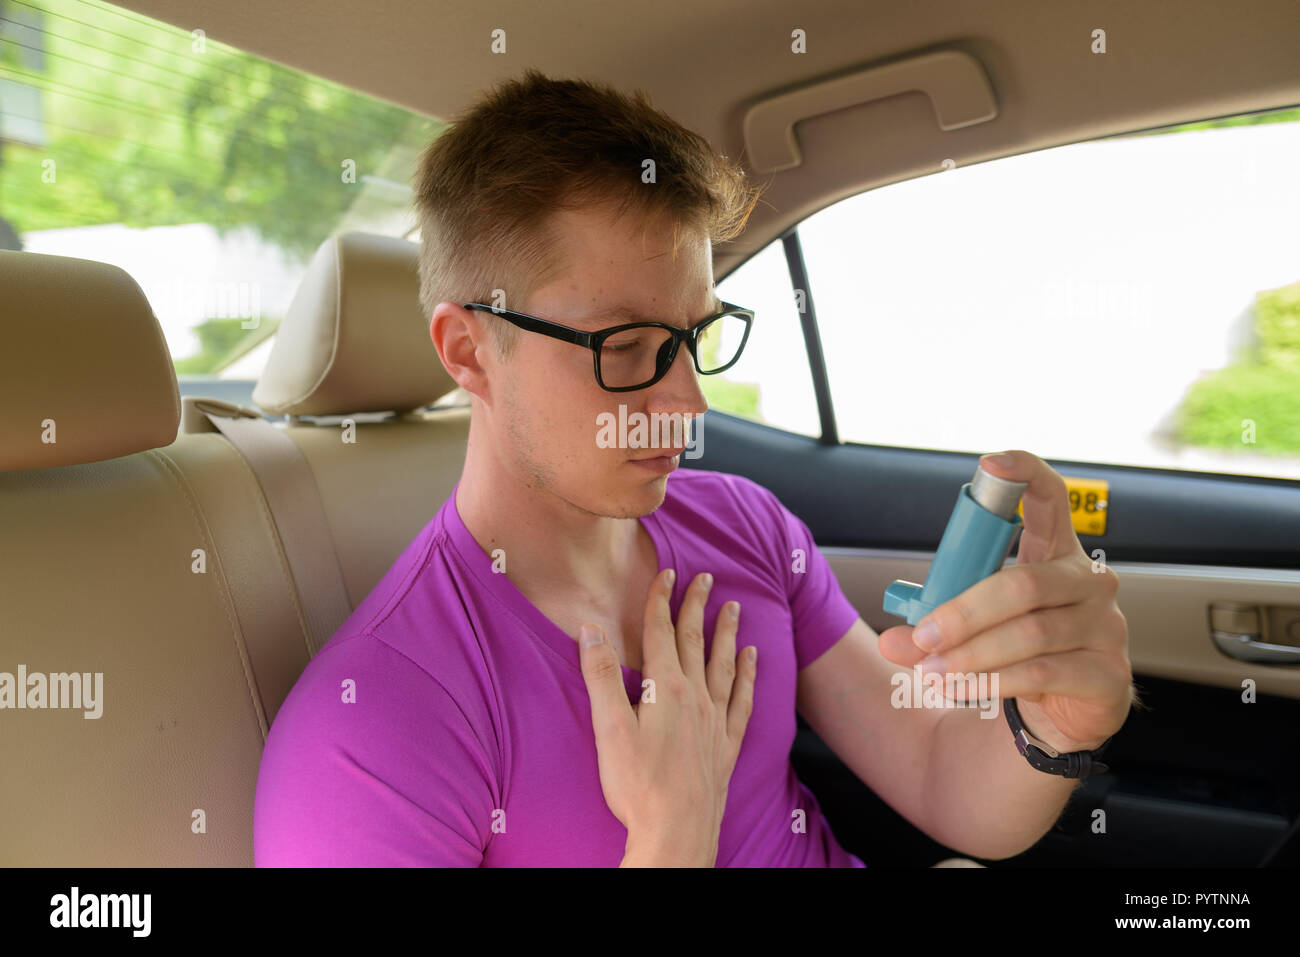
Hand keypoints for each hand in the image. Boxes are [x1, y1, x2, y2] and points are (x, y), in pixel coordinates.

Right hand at [578, 569, 756, 865]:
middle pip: (695, 641)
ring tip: (733, 608)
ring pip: (724, 664)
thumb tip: (590, 628)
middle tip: (705, 577)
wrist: (676, 833)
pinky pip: (743, 699)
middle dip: (697, 606)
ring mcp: (715, 720)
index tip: (667, 572)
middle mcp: (695, 697)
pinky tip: (753, 659)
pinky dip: (749, 674)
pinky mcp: (726, 744)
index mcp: (665, 688)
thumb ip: (600, 674)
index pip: (661, 632)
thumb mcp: (608, 727)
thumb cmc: (637, 785)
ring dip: (726, 633)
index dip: (662, 600)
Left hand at [878, 450, 1132, 751]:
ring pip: (1030, 634)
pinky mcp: (1109, 674)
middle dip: (964, 612)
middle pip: (1023, 584)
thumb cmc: (1018, 649)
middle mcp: (1089, 582)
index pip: (1050, 498)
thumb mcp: (974, 626)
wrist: (1066, 709)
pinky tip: (964, 688)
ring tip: (933, 670)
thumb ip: (933, 625)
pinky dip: (995, 681)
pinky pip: (1044, 673)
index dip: (1025, 473)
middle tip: (923, 636)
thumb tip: (893, 640)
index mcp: (1056, 553)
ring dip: (972, 655)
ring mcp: (1106, 627)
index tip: (990, 463)